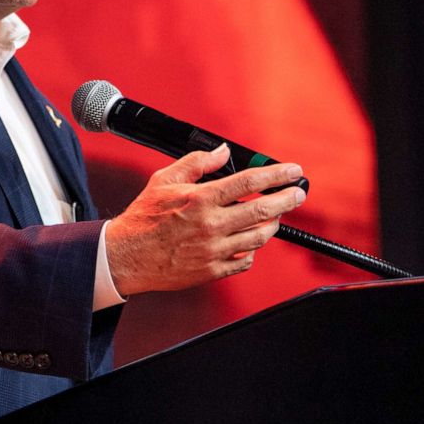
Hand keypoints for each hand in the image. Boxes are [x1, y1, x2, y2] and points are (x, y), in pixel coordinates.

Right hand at [104, 143, 305, 295]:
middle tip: (298, 193)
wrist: (125, 256)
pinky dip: (252, 250)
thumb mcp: (165, 179)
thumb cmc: (144, 217)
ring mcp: (213, 250)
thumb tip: (223, 152)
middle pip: (263, 211)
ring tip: (275, 216)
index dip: (276, 174)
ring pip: (258, 238)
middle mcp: (211, 225)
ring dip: (272, 224)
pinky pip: (244, 261)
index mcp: (201, 199)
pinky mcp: (211, 271)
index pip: (249, 182)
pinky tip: (250, 241)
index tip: (292, 171)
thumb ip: (198, 162)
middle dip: (287, 199)